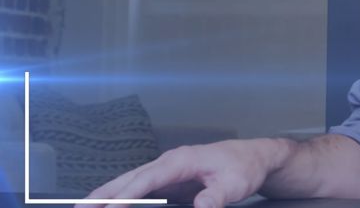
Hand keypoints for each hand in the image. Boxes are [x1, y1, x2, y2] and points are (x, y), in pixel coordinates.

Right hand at [86, 139, 287, 207]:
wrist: (255, 157)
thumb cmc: (244, 167)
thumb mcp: (235, 184)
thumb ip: (216, 196)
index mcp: (181, 160)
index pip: (146, 179)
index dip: (124, 195)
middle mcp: (169, 162)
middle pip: (130, 178)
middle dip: (103, 194)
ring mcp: (168, 169)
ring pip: (131, 181)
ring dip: (108, 194)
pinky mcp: (170, 178)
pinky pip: (141, 187)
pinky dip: (123, 196)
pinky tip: (111, 206)